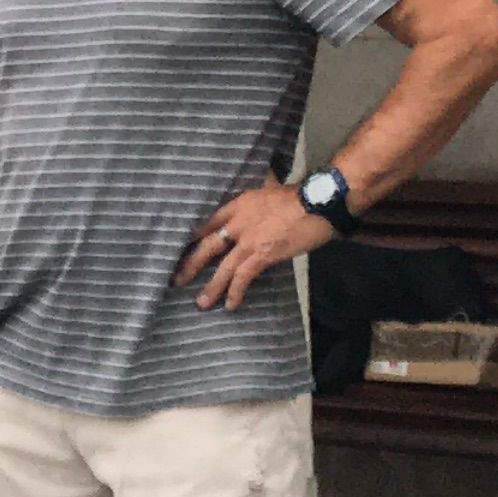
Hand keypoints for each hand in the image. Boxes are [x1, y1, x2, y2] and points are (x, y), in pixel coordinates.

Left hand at [174, 181, 339, 310]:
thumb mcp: (268, 192)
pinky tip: (230, 304)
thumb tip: (254, 212)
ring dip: (211, 287)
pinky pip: (243, 276)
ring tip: (201, 303)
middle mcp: (238, 222)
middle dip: (190, 265)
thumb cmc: (300, 197)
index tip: (181, 249)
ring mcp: (248, 239)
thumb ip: (254, 205)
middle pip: (206, 245)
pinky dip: (235, 292)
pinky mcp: (262, 254)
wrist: (320, 202)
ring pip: (223, 267)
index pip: (208, 222)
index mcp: (238, 204)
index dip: (193, 237)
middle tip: (177, 280)